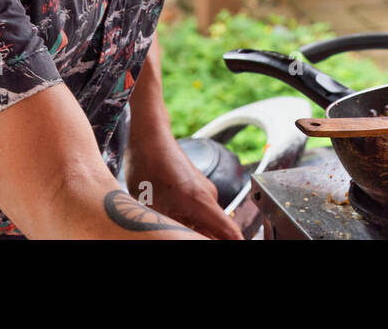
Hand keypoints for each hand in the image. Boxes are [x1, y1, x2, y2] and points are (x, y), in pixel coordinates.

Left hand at [122, 139, 243, 240]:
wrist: (149, 138)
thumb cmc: (150, 168)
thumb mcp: (156, 209)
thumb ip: (173, 230)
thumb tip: (181, 238)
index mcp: (203, 204)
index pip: (231, 233)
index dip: (236, 245)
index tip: (239, 249)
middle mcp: (209, 197)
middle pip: (219, 230)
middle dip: (208, 241)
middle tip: (184, 239)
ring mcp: (203, 191)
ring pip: (206, 221)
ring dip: (195, 232)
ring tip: (175, 232)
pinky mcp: (195, 187)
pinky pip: (198, 210)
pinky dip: (189, 222)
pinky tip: (172, 223)